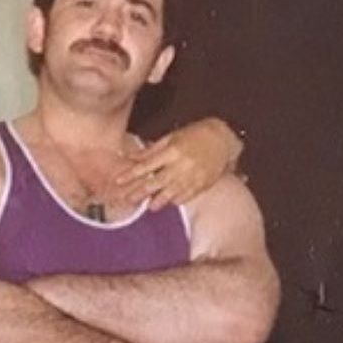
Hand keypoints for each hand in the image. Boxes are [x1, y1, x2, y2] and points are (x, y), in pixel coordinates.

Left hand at [116, 118, 242, 208]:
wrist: (224, 138)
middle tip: (127, 200)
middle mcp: (180, 166)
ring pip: (170, 193)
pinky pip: (185, 197)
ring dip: (158, 202)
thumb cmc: (195, 135)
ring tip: (149, 207)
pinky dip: (175, 201)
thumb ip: (151, 150)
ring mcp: (192, 177)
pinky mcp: (202, 185)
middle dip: (140, 192)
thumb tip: (130, 156)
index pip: (146, 166)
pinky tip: (168, 203)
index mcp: (171, 151)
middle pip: (155, 183)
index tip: (118, 181)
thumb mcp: (171, 138)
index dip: (130, 175)